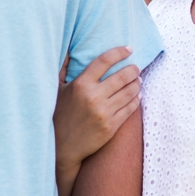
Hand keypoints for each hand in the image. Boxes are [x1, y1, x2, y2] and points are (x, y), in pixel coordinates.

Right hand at [55, 47, 141, 177]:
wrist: (61, 147)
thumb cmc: (58, 114)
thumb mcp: (56, 89)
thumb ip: (63, 68)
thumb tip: (67, 48)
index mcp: (81, 84)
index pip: (104, 61)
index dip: (119, 52)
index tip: (129, 49)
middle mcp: (94, 97)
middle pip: (122, 76)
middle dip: (133, 69)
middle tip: (136, 67)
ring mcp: (104, 112)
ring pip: (130, 92)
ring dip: (137, 83)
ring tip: (138, 80)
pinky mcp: (111, 126)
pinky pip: (130, 108)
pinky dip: (136, 99)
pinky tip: (137, 95)